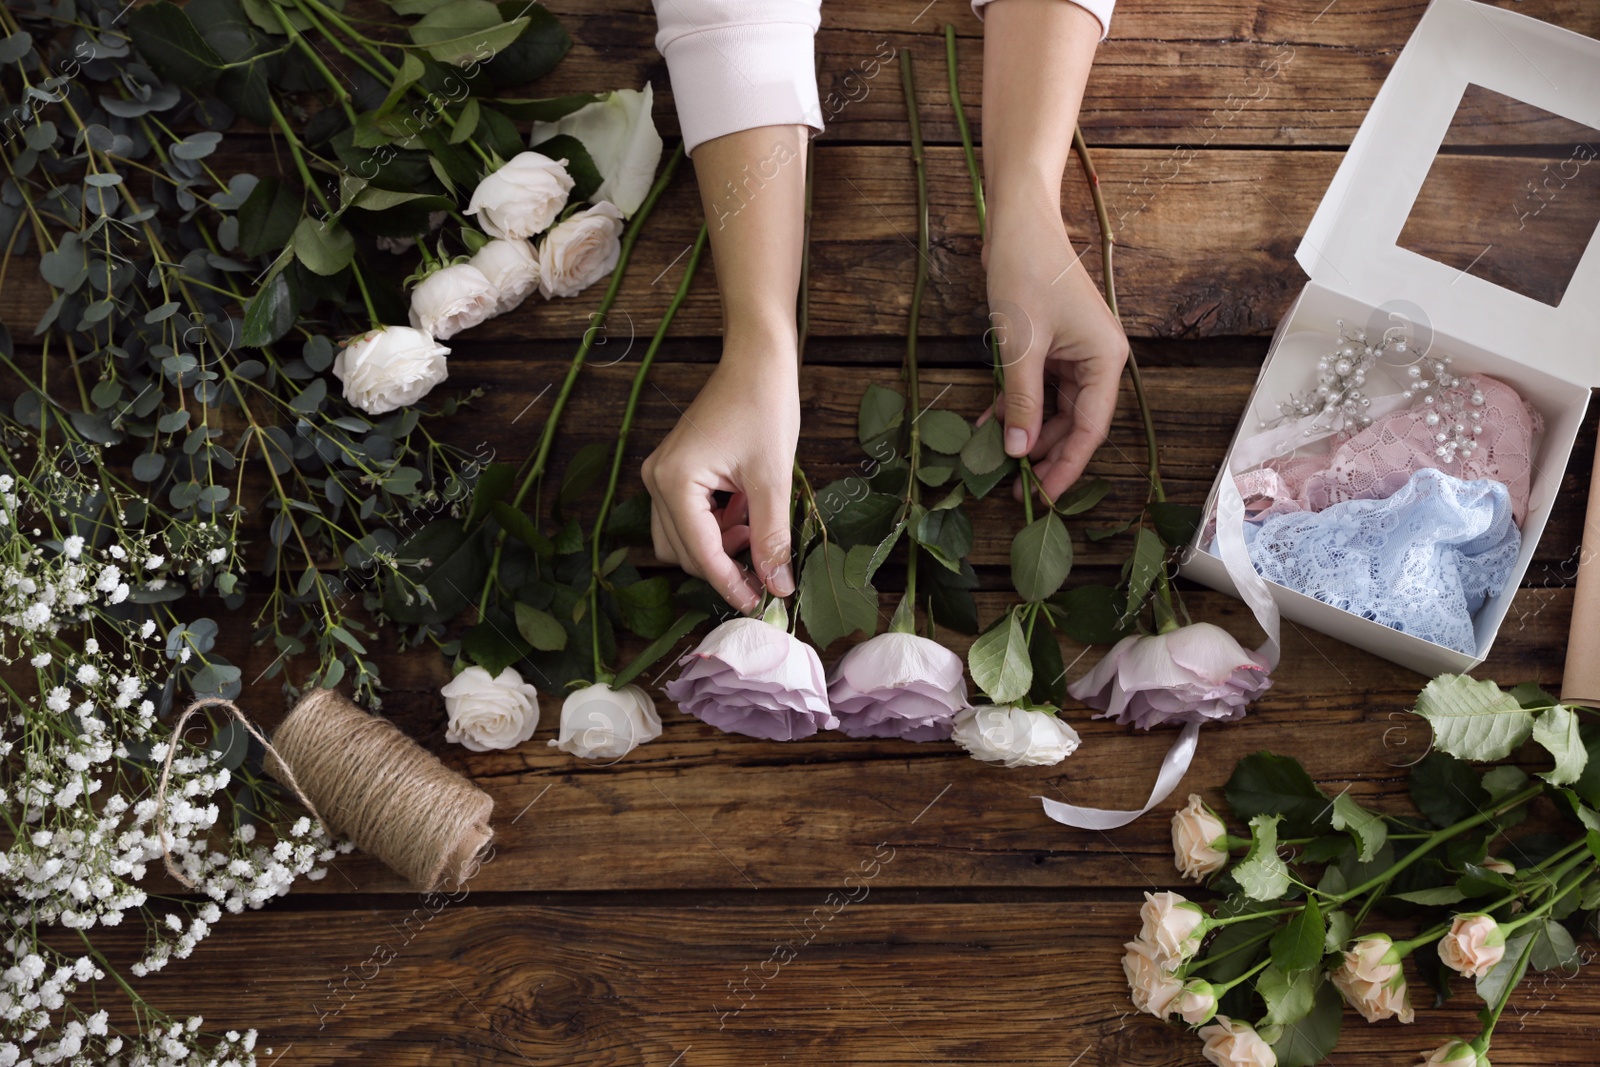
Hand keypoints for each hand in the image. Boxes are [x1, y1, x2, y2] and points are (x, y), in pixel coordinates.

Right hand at [642, 338, 799, 612]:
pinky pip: (688, 516)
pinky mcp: (674, 469)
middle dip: (723, 567)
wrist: (757, 358)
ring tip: (756, 533)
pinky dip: (716, 526)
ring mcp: (661, 474)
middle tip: (766, 573)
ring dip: (718, 547)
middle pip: (683, 552)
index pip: (699, 553)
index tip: (759, 604)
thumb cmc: (764, 406)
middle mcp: (657, 480)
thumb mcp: (773, 478)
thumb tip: (776, 586)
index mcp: (674, 481)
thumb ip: (771, 537)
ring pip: (682, 538)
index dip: (730, 584)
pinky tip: (746, 513)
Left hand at [983, 208, 1129, 502]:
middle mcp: (1098, 360)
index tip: (1046, 497)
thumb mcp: (1020, 346)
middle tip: (1014, 487)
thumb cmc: (1025, 273)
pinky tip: (989, 426)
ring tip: (996, 459)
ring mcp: (1076, 353)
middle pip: (1075, 422)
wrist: (1017, 223)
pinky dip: (1016, 405)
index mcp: (1106, 360)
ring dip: (1026, 432)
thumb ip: (1020, 401)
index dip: (1067, 465)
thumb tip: (1016, 451)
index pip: (1091, 428)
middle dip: (1044, 453)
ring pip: (1055, 409)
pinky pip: (1039, 388)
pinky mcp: (1053, 346)